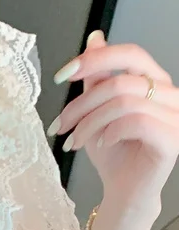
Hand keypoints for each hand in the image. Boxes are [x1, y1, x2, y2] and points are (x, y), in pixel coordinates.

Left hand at [50, 30, 178, 208]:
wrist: (124, 191)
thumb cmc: (113, 154)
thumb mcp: (96, 111)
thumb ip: (98, 77)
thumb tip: (95, 39)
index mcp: (154, 81)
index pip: (130, 54)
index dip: (95, 59)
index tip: (63, 74)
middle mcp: (170, 95)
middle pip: (121, 80)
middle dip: (82, 103)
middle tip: (61, 124)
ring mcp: (174, 116)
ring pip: (123, 102)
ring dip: (89, 123)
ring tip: (74, 141)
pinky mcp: (171, 139)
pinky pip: (135, 122)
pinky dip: (109, 132)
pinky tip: (101, 144)